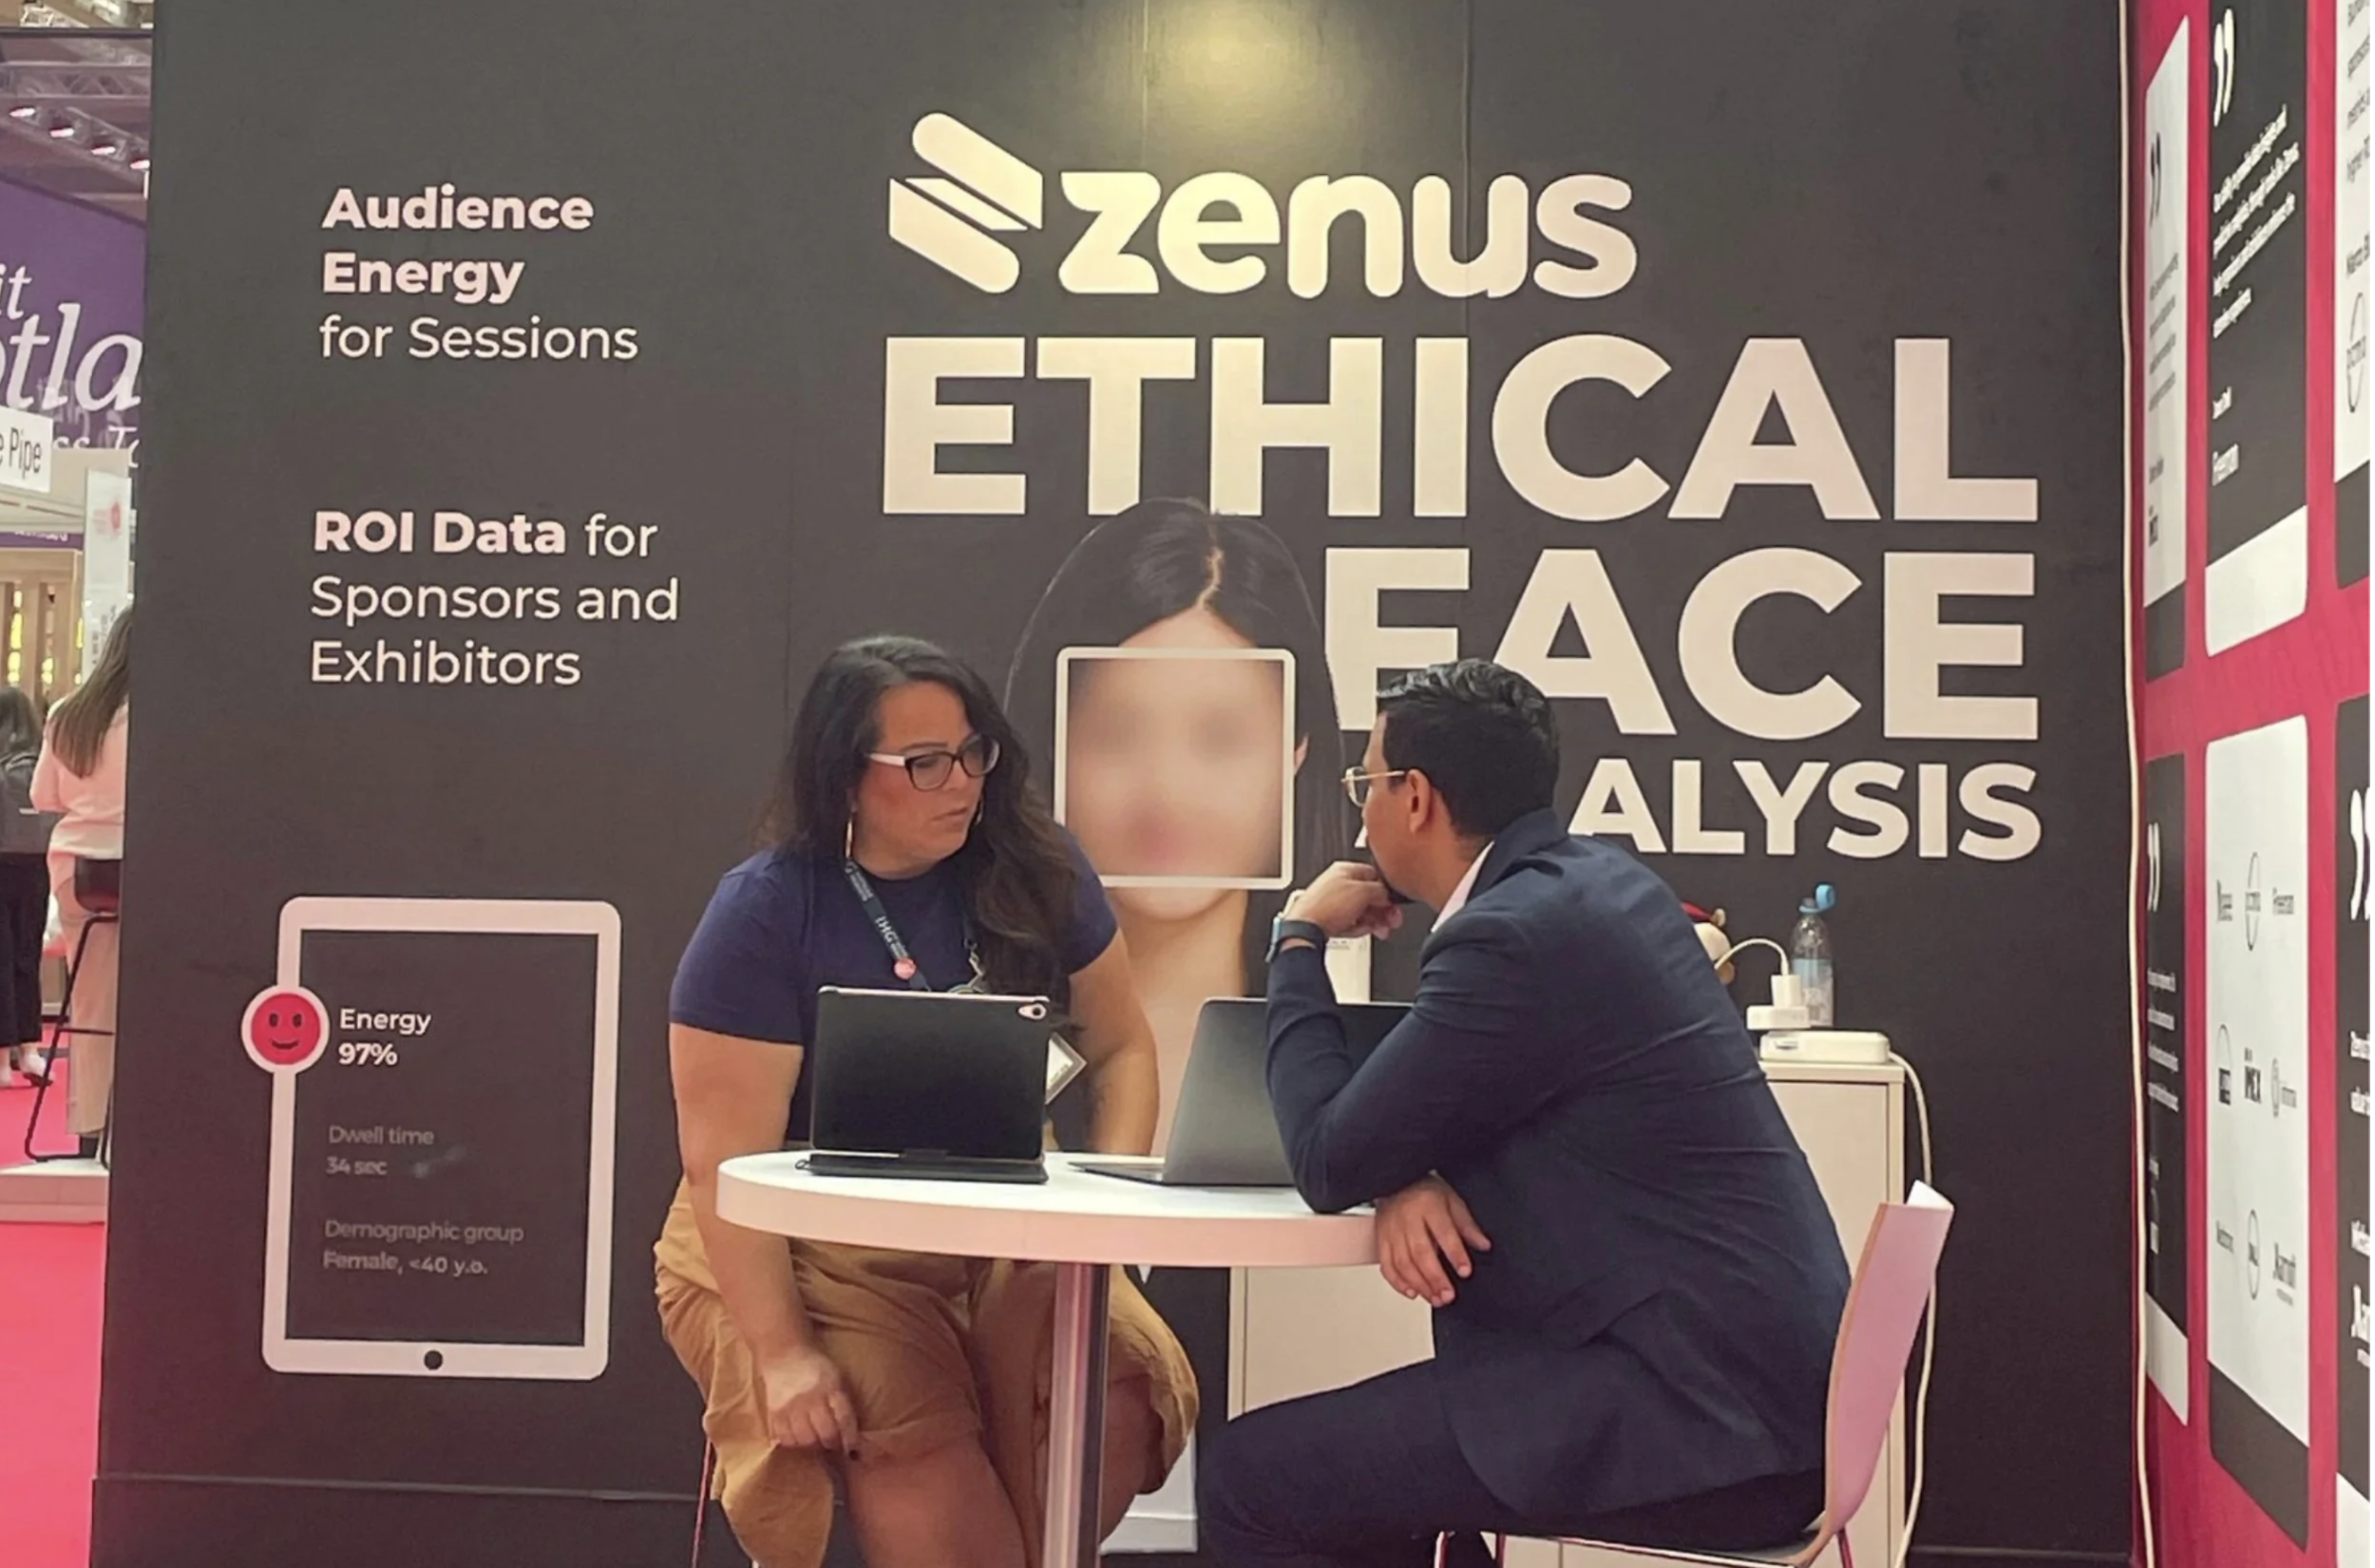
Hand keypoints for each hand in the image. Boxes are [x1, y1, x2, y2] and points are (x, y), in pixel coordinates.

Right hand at [759, 1344, 860, 1454]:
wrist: (784, 1354)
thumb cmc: (816, 1369)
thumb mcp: (836, 1378)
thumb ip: (842, 1403)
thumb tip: (852, 1433)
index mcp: (831, 1388)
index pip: (845, 1418)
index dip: (850, 1438)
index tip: (852, 1449)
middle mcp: (812, 1398)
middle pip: (826, 1433)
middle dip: (833, 1444)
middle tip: (832, 1446)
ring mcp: (792, 1407)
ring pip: (805, 1440)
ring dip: (813, 1445)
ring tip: (815, 1442)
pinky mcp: (775, 1413)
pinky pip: (785, 1439)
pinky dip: (793, 1443)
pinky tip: (798, 1438)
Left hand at [1284, 862, 1403, 941]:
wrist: (1304, 929)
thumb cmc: (1326, 906)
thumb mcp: (1363, 892)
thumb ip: (1380, 890)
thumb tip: (1388, 896)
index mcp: (1344, 870)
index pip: (1374, 875)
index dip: (1387, 891)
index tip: (1395, 904)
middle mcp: (1337, 884)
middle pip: (1369, 896)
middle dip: (1382, 910)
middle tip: (1391, 920)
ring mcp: (1332, 902)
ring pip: (1361, 911)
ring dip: (1373, 921)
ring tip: (1379, 929)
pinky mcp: (1328, 918)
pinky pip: (1350, 922)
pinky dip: (1358, 928)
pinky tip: (1360, 931)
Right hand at [1375, 1174, 1489, 1306]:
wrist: (1395, 1180)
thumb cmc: (1425, 1191)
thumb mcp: (1452, 1200)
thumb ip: (1467, 1225)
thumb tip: (1483, 1245)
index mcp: (1428, 1205)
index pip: (1443, 1233)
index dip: (1455, 1254)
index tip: (1465, 1271)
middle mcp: (1407, 1218)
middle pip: (1421, 1253)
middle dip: (1436, 1278)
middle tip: (1448, 1295)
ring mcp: (1391, 1230)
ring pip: (1403, 1263)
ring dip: (1419, 1285)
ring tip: (1435, 1298)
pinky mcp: (1381, 1239)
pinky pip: (1386, 1266)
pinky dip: (1398, 1283)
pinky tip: (1412, 1292)